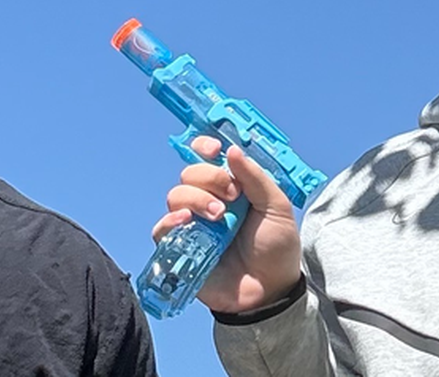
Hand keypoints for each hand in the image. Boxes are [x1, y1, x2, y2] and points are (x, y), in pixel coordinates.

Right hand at [152, 136, 301, 313]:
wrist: (271, 290)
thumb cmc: (277, 248)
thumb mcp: (277, 208)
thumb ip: (256, 178)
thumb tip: (233, 150)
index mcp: (235, 187)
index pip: (211, 159)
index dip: (206, 148)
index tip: (212, 148)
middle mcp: (212, 201)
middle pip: (191, 174)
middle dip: (209, 178)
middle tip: (232, 196)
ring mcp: (195, 224)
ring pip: (176, 196)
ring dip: (196, 199)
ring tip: (219, 217)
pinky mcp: (181, 249)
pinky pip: (162, 229)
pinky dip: (170, 221)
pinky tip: (187, 222)